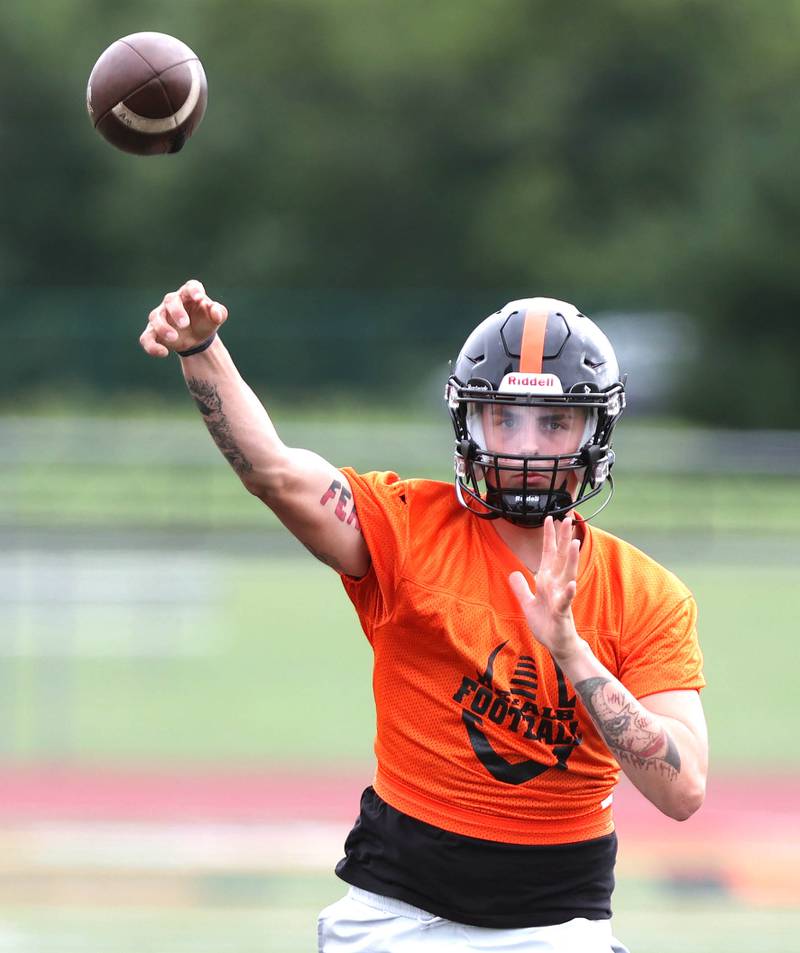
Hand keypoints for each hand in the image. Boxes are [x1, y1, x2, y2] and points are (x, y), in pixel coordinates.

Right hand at [139, 279, 227, 357]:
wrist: (198, 340)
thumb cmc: (205, 322)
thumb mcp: (216, 318)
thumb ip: (219, 312)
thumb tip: (216, 312)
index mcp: (189, 295)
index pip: (190, 287)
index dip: (194, 290)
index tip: (199, 297)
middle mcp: (172, 302)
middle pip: (170, 300)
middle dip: (176, 311)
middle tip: (185, 324)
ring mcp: (161, 316)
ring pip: (155, 317)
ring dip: (163, 328)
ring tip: (174, 338)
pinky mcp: (153, 332)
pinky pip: (146, 338)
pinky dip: (152, 346)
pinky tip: (163, 353)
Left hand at [509, 516, 582, 665]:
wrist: (557, 644)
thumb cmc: (546, 624)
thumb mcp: (527, 603)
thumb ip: (520, 587)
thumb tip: (513, 573)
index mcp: (548, 581)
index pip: (549, 554)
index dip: (549, 537)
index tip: (550, 518)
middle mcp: (557, 585)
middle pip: (561, 558)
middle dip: (564, 538)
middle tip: (568, 518)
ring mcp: (561, 598)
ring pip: (567, 575)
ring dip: (571, 559)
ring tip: (574, 542)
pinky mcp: (562, 613)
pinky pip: (565, 601)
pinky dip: (568, 593)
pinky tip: (572, 584)